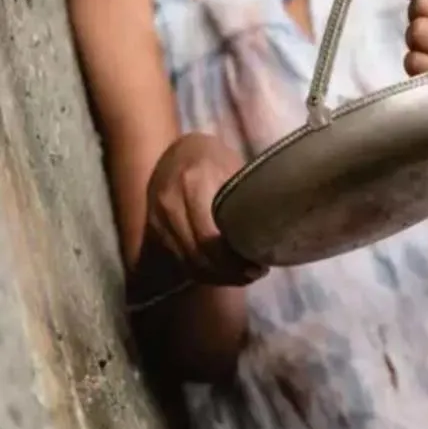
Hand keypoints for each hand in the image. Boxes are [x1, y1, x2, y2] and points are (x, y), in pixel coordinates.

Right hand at [145, 133, 266, 285]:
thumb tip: (272, 236)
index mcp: (193, 184)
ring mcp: (157, 220)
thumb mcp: (234, 169)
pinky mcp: (154, 232)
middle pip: (197, 255)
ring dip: (217, 277)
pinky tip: (224, 273)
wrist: (179, 151)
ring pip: (188, 263)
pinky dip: (203, 272)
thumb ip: (245, 201)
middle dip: (229, 272)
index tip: (259, 265)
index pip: (208, 237)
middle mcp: (170, 204)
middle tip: (255, 273)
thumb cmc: (215, 159)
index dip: (234, 260)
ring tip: (243, 276)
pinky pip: (179, 261)